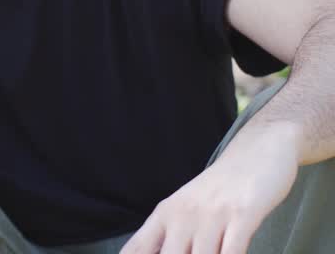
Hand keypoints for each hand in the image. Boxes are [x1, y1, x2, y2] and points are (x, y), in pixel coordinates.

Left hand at [120, 123, 301, 253]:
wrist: (257, 152)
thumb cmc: (220, 188)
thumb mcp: (187, 208)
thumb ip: (170, 236)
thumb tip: (152, 253)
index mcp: (164, 215)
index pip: (137, 249)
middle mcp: (183, 216)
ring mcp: (212, 215)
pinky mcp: (242, 215)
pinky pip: (232, 252)